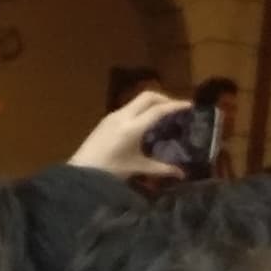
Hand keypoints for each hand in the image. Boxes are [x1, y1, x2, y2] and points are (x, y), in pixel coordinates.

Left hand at [71, 90, 189, 178]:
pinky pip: (129, 107)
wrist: (81, 172)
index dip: (175, 106)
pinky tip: (145, 122)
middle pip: (148, 97)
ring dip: (152, 103)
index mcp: (132, 127)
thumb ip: (161, 169)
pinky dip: (141, 109)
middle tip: (177, 109)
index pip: (158, 110)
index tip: (189, 105)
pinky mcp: (107, 119)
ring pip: (137, 100)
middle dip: (165, 98)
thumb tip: (182, 174)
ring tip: (163, 114)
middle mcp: (123, 116)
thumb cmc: (109, 171)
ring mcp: (113, 115)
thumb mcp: (137, 168)